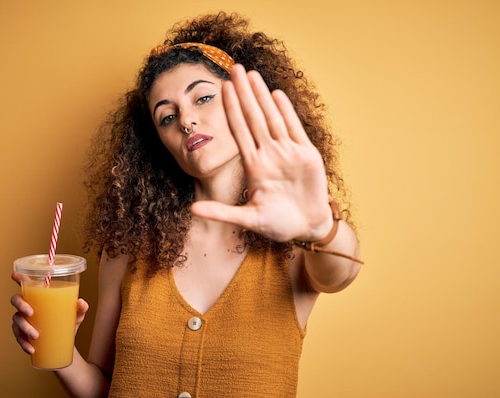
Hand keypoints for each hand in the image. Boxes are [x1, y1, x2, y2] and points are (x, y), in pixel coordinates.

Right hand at [10, 272, 88, 354]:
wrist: (65, 344)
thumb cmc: (68, 322)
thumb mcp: (76, 315)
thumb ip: (80, 308)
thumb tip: (81, 302)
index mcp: (38, 297)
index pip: (26, 285)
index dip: (19, 278)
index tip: (15, 275)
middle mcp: (27, 306)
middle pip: (16, 300)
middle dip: (21, 305)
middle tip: (31, 313)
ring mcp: (23, 321)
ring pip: (16, 320)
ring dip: (24, 327)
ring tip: (36, 335)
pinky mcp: (22, 335)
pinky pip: (18, 337)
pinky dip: (24, 343)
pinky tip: (31, 348)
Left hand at [191, 64, 331, 241]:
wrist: (307, 227)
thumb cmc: (277, 224)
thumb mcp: (247, 219)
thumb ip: (221, 213)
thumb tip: (192, 210)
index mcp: (254, 165)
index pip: (239, 131)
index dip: (231, 109)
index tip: (221, 88)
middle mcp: (269, 154)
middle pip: (253, 117)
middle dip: (243, 94)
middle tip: (234, 68)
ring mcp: (288, 152)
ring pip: (272, 118)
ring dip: (262, 96)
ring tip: (251, 74)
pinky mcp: (307, 155)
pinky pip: (294, 129)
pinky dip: (285, 112)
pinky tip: (276, 94)